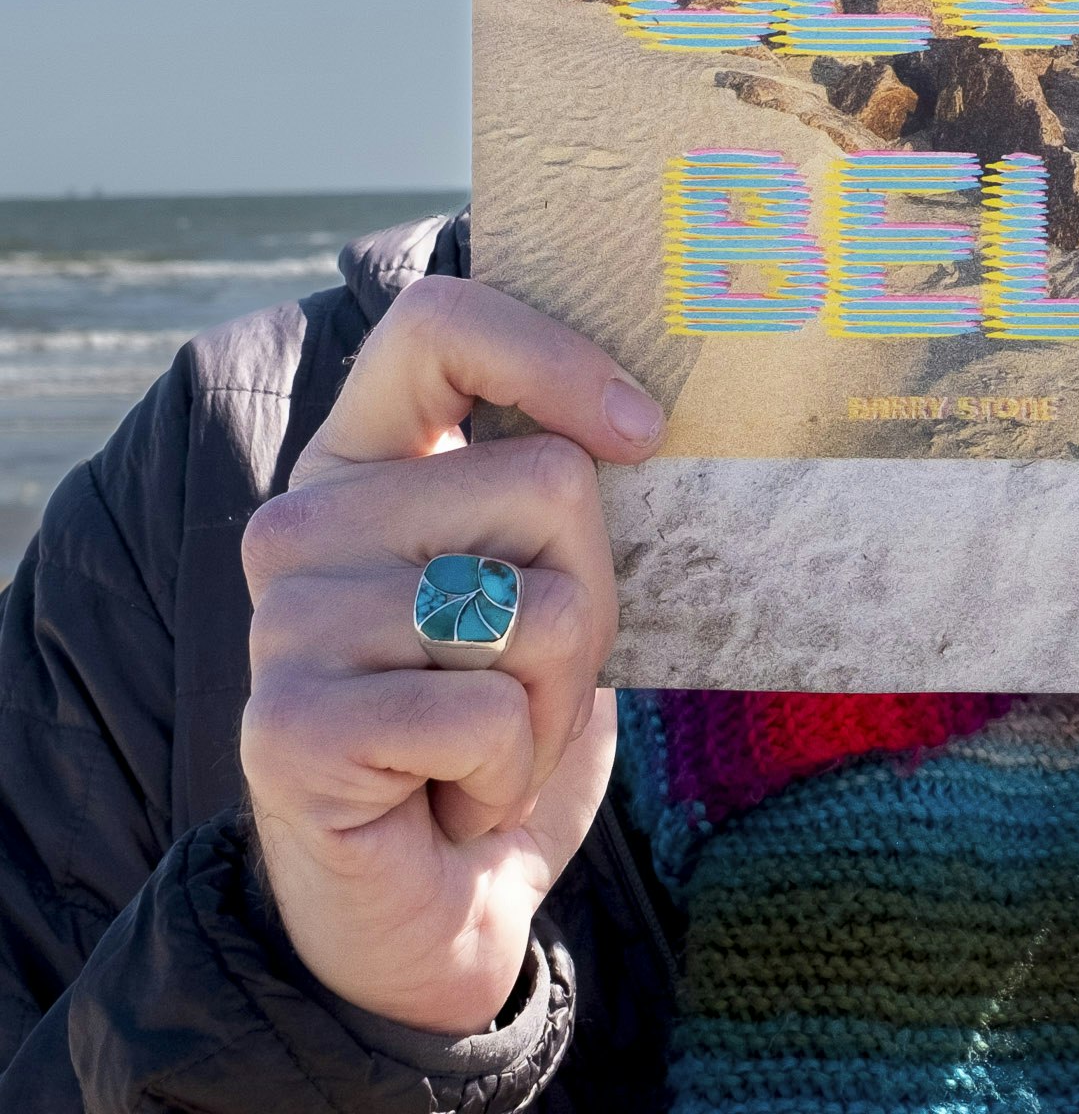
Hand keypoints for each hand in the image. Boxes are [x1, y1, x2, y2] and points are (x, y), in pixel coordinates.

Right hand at [238, 278, 661, 1033]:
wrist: (426, 905)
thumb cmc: (496, 725)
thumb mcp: (543, 584)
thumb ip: (557, 496)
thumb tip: (645, 412)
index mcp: (365, 461)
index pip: (437, 322)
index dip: (553, 356)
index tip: (642, 433)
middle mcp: (304, 522)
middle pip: (550, 482)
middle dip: (592, 601)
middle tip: (529, 682)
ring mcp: (283, 621)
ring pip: (536, 607)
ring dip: (554, 701)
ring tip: (483, 743)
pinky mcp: (289, 726)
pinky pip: (490, 714)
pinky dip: (511, 771)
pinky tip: (448, 798)